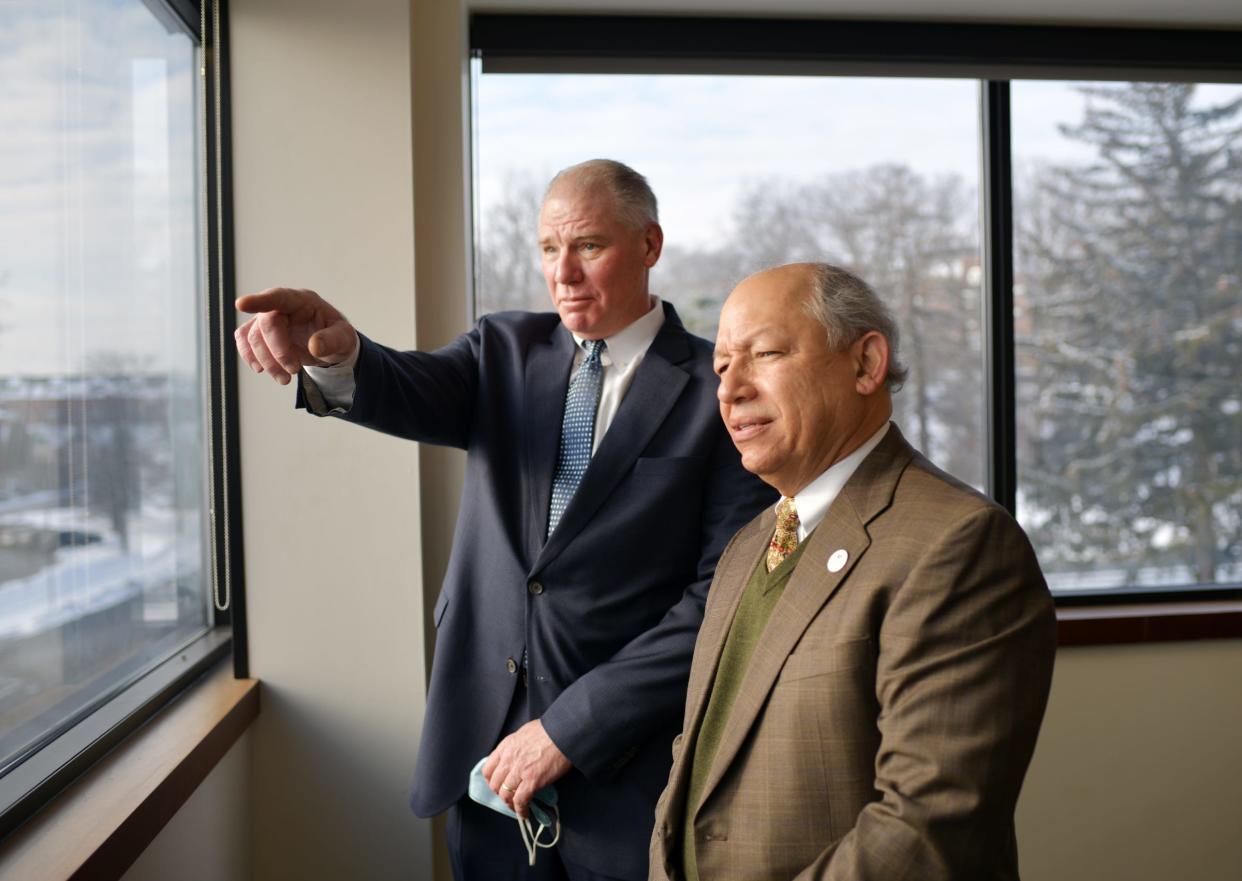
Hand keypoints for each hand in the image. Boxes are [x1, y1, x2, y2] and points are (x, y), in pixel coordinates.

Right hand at [235, 287, 357, 384]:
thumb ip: (332, 341)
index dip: (260, 301)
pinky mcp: (261, 332)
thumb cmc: (337, 336)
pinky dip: (251, 358)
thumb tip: (315, 347)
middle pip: (266, 324)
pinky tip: (263, 369)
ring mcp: (269, 318)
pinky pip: (245, 342)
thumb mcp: (345, 339)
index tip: (241, 305)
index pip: (279, 297)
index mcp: (303, 301)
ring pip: (253, 337)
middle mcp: (282, 306)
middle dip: (277, 352)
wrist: (330, 346)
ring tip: (285, 378)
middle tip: (293, 370)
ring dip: (266, 362)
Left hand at [482, 720, 571, 818]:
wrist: (564, 732)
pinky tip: (526, 813)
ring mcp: (520, 770)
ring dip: (510, 805)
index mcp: (506, 746)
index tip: (498, 786)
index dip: (492, 781)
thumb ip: (516, 746)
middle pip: (495, 784)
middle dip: (501, 794)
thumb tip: (518, 756)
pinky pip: (520, 800)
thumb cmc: (549, 730)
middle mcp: (509, 758)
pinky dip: (521, 810)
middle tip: (509, 798)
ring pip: (505, 795)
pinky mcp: (533, 780)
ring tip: (518, 808)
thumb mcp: (525, 733)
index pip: (488, 769)